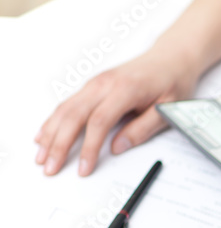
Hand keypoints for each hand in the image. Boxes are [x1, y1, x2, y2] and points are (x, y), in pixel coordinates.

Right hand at [34, 48, 198, 175]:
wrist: (170, 59)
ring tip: (41, 157)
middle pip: (73, 116)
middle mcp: (104, 84)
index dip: (88, 148)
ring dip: (50, 134)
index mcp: (125, 89)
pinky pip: (68, 104)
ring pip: (65, 109)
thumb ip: (142, 129)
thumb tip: (118, 148)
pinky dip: (53, 121)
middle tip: (50, 168)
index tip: (83, 168)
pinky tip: (44, 135)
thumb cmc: (171, 83)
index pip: (99, 122)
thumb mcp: (167, 110)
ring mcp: (95, 83)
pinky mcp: (92, 86)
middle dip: (58, 144)